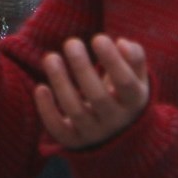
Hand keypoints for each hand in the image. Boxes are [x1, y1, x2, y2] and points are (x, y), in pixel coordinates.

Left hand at [34, 35, 150, 148]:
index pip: (125, 83)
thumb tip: (121, 43)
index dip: (113, 61)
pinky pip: (59, 129)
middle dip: (82, 68)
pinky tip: (40, 87)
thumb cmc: (124, 93)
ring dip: (61, 83)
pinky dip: (47, 110)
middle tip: (71, 42)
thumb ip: (134, 57)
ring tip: (51, 57)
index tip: (98, 38)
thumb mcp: (136, 76)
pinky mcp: (73, 140)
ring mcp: (94, 132)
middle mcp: (115, 120)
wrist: (119, 133)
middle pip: (98, 97)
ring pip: (75, 111)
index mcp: (134, 102)